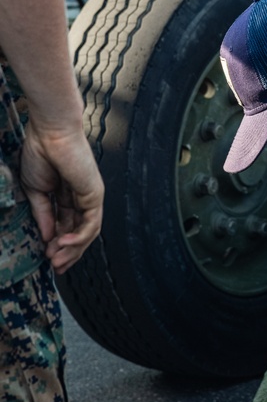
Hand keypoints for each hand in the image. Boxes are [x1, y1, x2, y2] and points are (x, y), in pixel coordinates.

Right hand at [19, 120, 103, 272]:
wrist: (49, 133)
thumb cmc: (40, 153)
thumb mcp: (36, 190)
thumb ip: (43, 214)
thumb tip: (46, 237)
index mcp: (66, 194)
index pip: (66, 226)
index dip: (58, 244)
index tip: (47, 258)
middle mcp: (81, 197)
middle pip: (79, 232)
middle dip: (67, 252)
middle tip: (55, 267)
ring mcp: (90, 196)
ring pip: (87, 232)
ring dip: (73, 250)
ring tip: (57, 261)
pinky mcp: (95, 194)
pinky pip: (91, 223)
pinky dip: (79, 238)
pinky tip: (63, 244)